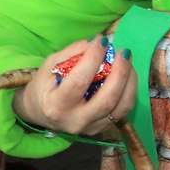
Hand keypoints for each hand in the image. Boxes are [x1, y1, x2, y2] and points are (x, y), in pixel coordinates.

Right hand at [13, 35, 138, 136]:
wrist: (40, 113)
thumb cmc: (45, 86)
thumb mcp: (51, 65)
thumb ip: (73, 52)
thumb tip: (98, 41)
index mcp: (56, 105)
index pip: (79, 81)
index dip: (94, 59)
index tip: (103, 41)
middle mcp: (75, 120)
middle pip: (106, 99)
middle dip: (120, 73)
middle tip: (123, 52)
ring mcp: (90, 128)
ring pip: (120, 107)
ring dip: (129, 82)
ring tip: (127, 62)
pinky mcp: (101, 129)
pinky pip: (123, 110)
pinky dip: (129, 91)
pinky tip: (127, 76)